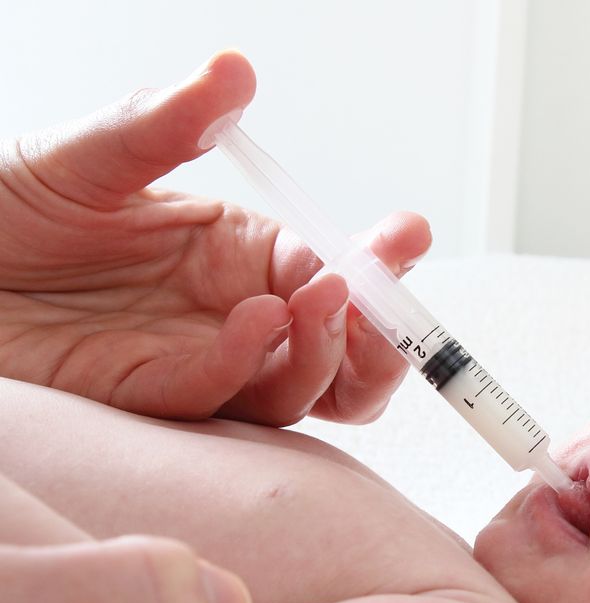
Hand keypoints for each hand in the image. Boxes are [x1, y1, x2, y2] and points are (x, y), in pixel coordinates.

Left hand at [0, 50, 428, 425]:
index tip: (407, 238)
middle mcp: (240, 314)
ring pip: (303, 390)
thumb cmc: (8, 208)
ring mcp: (205, 363)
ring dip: (330, 354)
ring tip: (323, 302)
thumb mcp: (89, 156)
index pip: (337, 270)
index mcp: (244, 253)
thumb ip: (166, 124)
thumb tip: (232, 70)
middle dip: (381, 339)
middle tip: (381, 304)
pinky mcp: (158, 403)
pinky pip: (227, 398)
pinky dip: (252, 362)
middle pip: (344, 354)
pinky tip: (254, 318)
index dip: (382, 264)